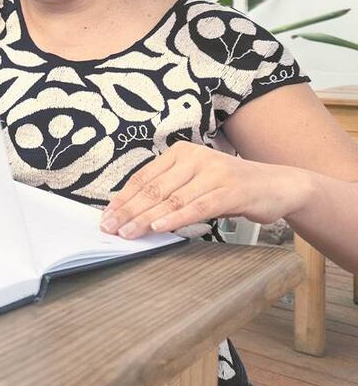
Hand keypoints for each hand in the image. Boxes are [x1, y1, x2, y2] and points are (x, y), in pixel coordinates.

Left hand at [99, 141, 308, 239]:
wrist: (278, 185)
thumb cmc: (230, 186)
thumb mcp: (196, 182)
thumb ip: (170, 190)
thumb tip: (133, 211)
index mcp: (180, 153)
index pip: (143, 177)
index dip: (122, 198)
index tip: (106, 216)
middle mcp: (195, 158)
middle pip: (153, 189)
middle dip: (128, 210)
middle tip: (110, 228)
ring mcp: (213, 173)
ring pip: (171, 199)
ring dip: (146, 218)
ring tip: (127, 233)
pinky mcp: (230, 191)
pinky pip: (197, 207)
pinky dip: (175, 218)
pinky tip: (158, 228)